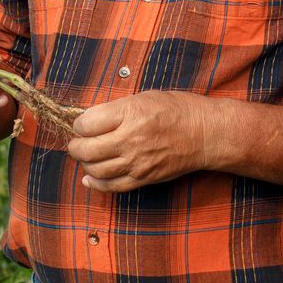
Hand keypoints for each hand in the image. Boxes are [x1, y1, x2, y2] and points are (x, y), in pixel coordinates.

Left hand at [66, 91, 205, 191]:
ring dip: (85, 163)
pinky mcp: (143, 178)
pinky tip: (90, 177)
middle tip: (76, 142)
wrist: (206, 134)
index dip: (79, 123)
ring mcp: (136, 162)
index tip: (81, 123)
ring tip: (86, 156)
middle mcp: (130, 139)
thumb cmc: (178, 109)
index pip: (86, 123)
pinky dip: (96, 183)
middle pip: (86, 149)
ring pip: (96, 169)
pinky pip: (112, 186)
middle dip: (75, 146)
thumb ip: (116, 109)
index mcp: (129, 113)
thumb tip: (91, 119)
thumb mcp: (144, 97)